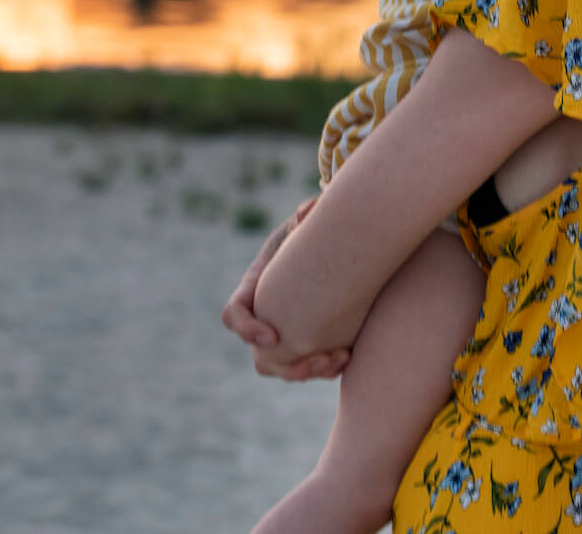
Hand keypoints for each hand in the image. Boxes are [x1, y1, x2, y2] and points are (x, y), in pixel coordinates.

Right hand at [222, 196, 349, 380]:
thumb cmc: (307, 237)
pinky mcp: (306, 344)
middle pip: (260, 357)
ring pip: (285, 369)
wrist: (325, 254)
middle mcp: (264, 319)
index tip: (274, 337)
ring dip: (308, 371)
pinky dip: (327, 368)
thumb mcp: (302, 225)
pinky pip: (309, 368)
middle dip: (285, 365)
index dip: (247, 329)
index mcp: (253, 289)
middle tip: (314, 360)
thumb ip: (305, 217)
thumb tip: (311, 209)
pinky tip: (348, 355)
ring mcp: (284, 336)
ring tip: (336, 359)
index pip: (233, 315)